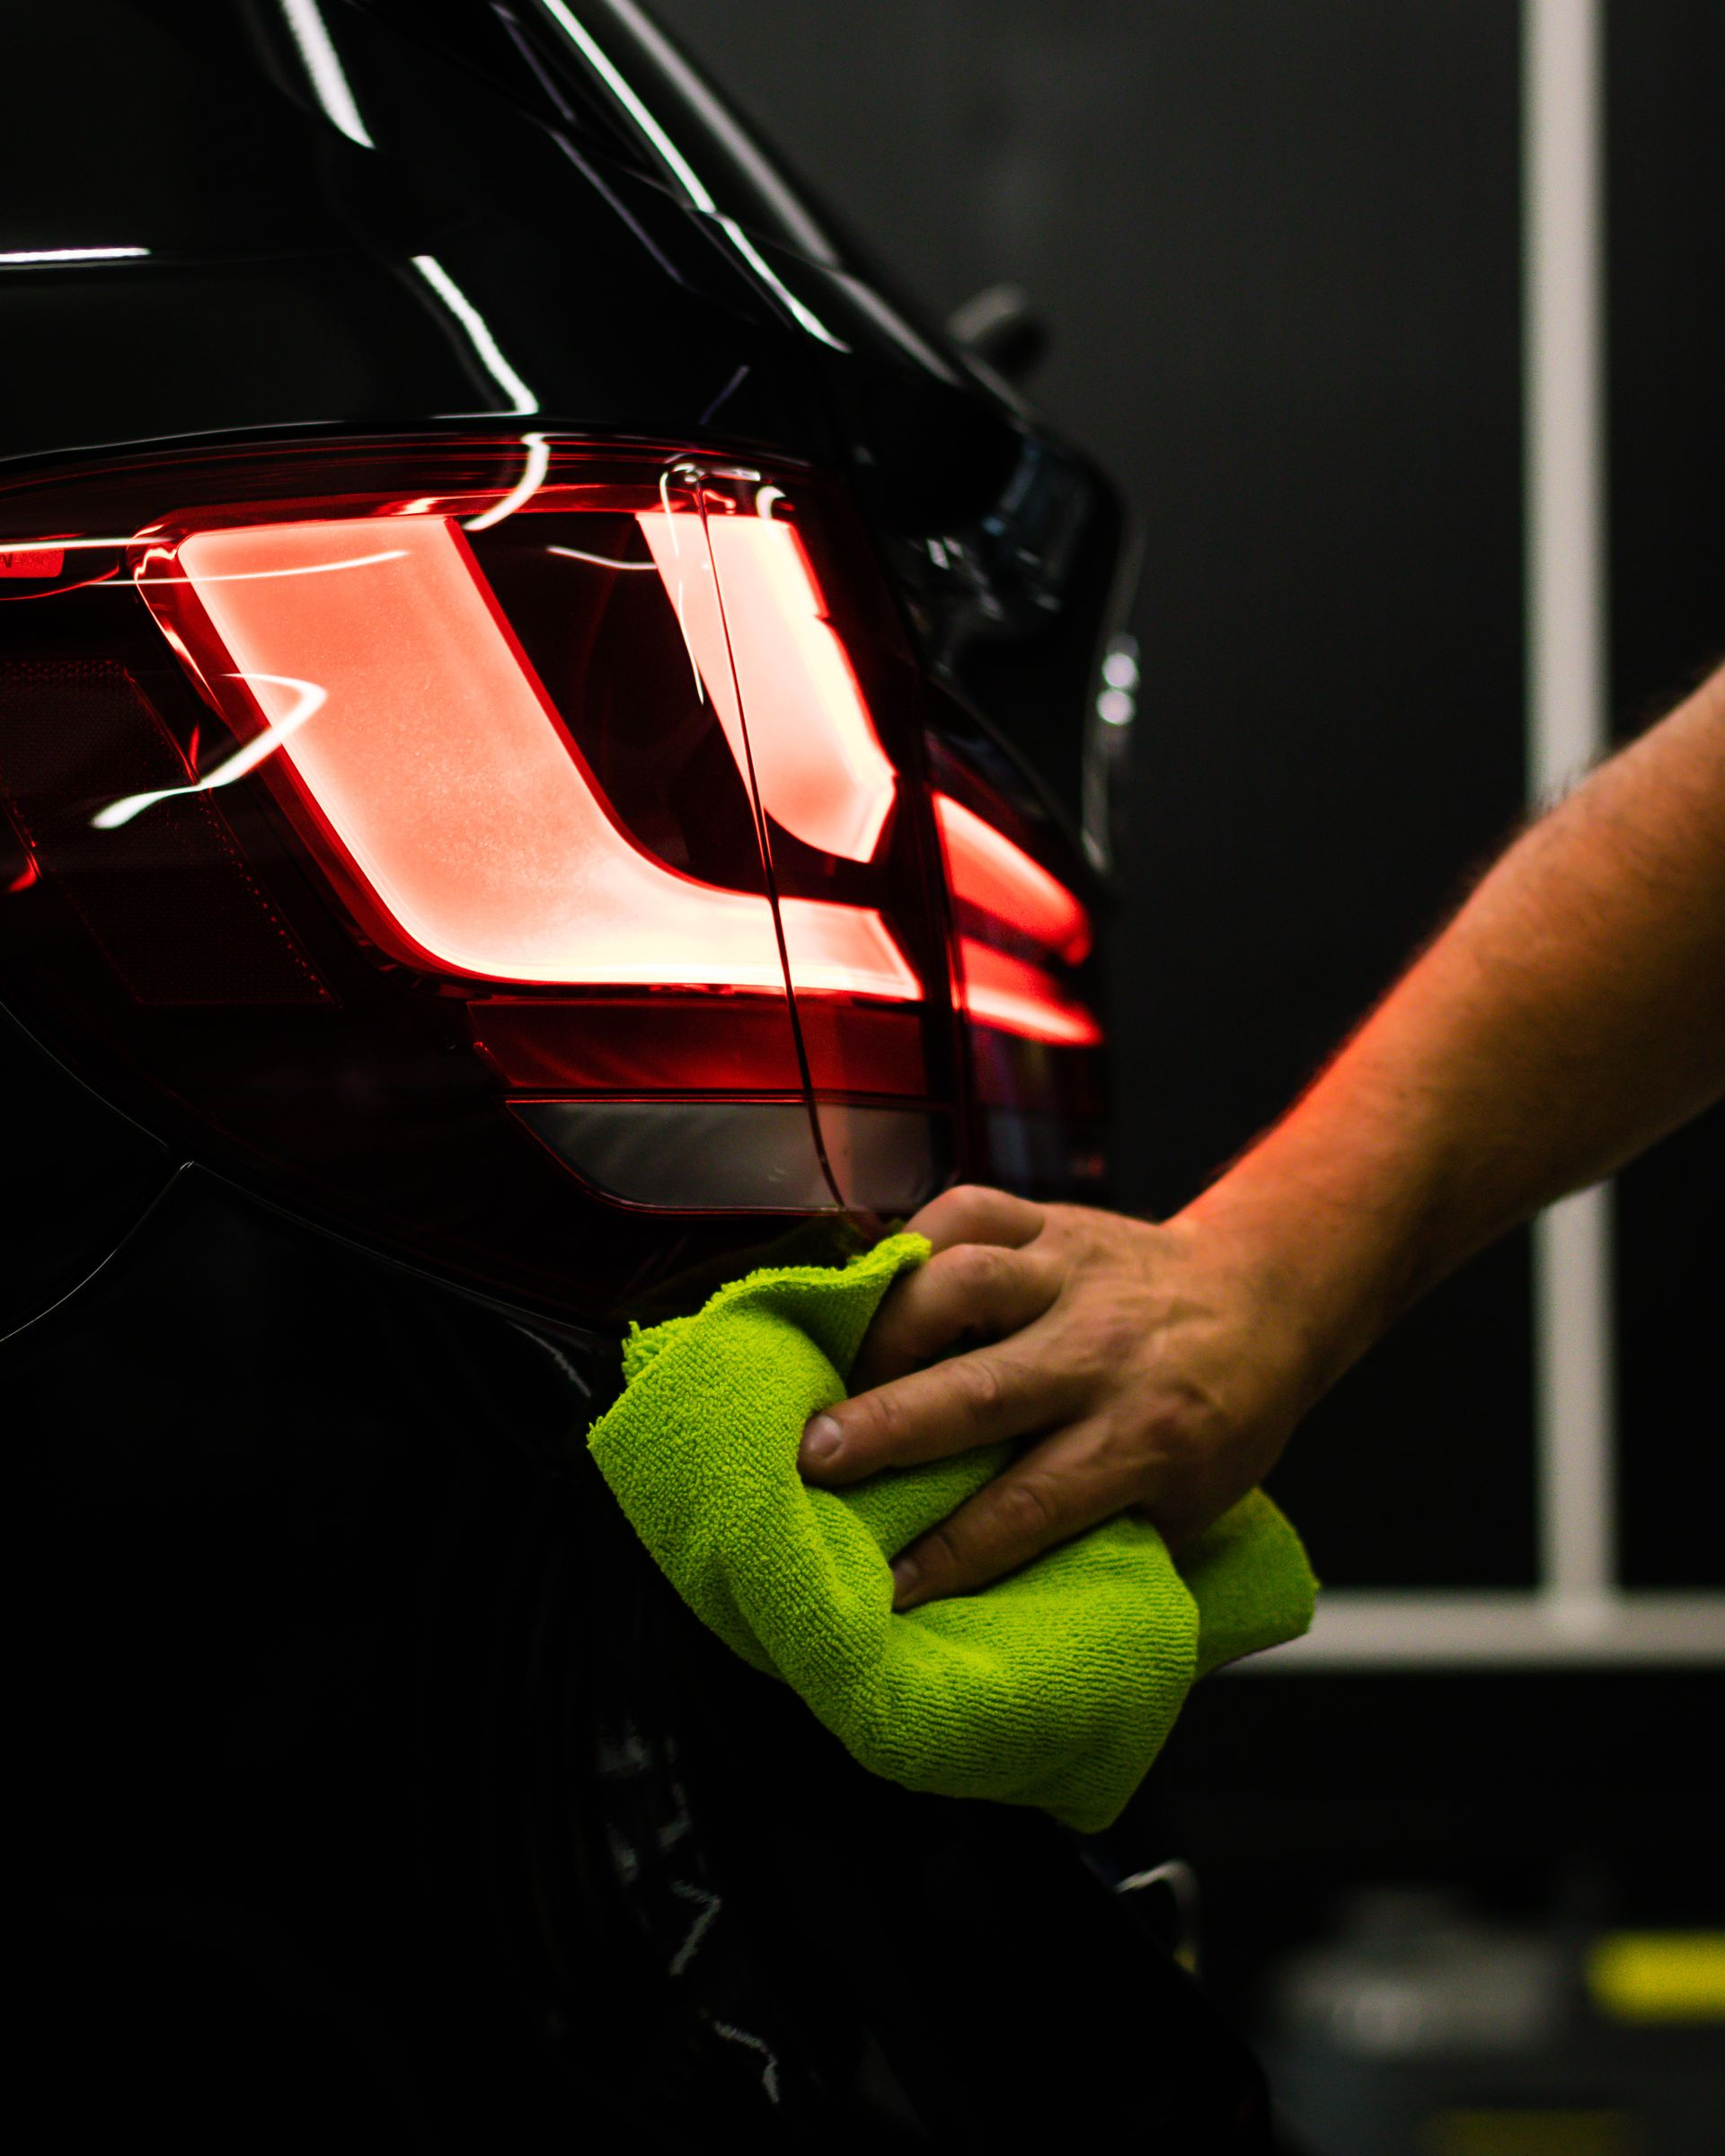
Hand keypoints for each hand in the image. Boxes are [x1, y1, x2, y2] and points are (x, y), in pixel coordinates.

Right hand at [798, 1184, 1321, 1609]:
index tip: (888, 1587)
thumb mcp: (1190, 1503)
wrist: (1267, 1296)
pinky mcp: (1054, 1221)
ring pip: (967, 1282)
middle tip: (813, 1457)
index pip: (1032, 1503)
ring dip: (890, 1325)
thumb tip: (1003, 1608)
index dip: (954, 1551)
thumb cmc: (1219, 1417)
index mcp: (1146, 1438)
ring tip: (839, 1368)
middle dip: (890, 1426)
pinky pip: (971, 1211)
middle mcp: (1104, 1353)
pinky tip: (882, 1279)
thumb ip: (1105, 1540)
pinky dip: (916, 1237)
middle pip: (982, 1390)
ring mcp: (1075, 1276)